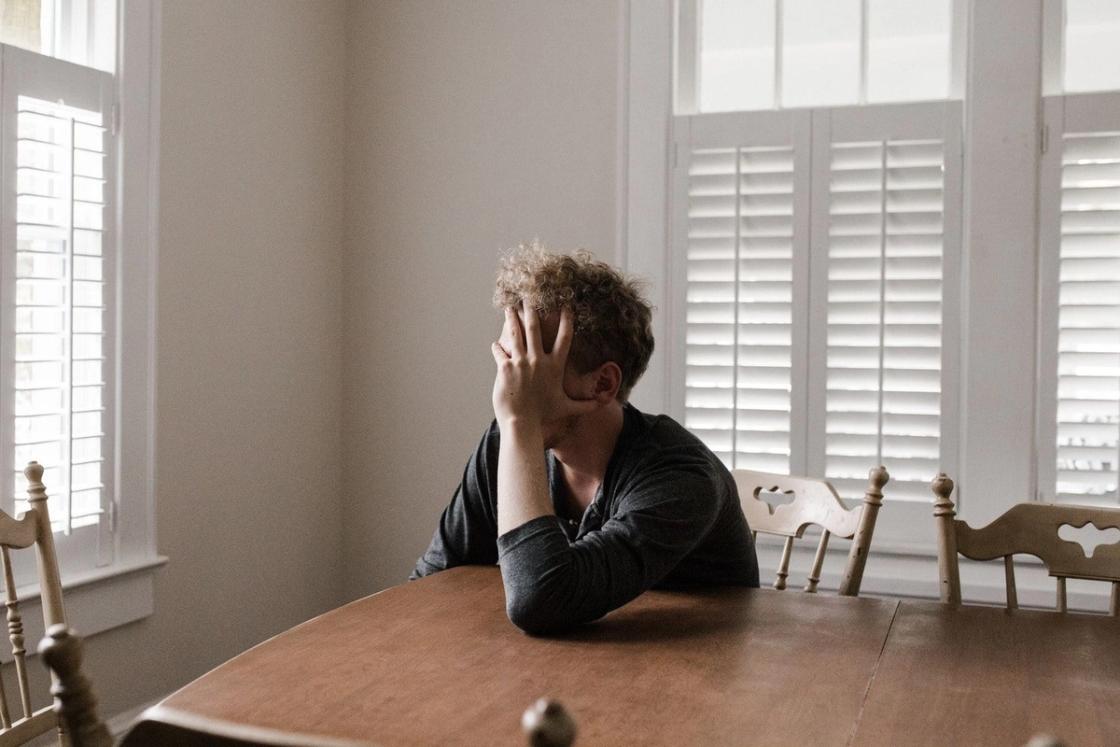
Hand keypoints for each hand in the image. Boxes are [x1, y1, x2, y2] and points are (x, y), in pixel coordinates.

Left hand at [490, 305, 596, 428]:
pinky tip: (495, 344)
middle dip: (532, 310)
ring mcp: (521, 362)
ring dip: (512, 319)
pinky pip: (500, 351)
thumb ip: (585, 405)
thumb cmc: (544, 416)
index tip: (566, 307)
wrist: (523, 423)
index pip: (564, 338)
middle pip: (535, 328)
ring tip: (509, 307)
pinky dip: (498, 347)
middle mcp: (538, 360)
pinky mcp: (505, 367)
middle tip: (529, 296)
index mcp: (554, 366)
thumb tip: (603, 405)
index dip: (566, 321)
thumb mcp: (567, 408)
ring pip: (515, 334)